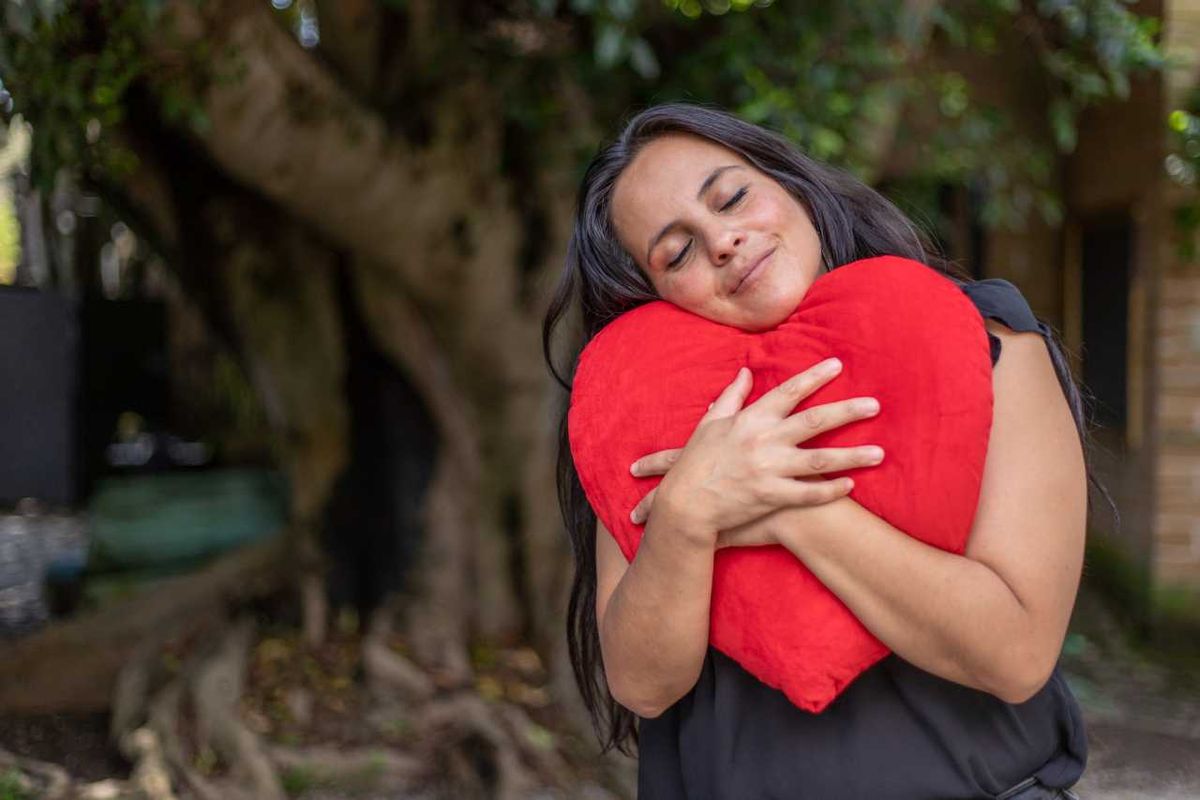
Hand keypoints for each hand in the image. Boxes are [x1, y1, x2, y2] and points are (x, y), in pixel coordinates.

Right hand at [628, 359, 883, 538]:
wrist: (685, 504)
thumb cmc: (696, 462)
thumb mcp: (710, 424)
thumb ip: (731, 397)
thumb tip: (746, 373)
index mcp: (750, 420)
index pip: (788, 392)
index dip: (814, 377)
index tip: (838, 366)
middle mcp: (763, 441)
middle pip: (813, 422)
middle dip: (847, 412)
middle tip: (875, 406)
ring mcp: (769, 470)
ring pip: (819, 460)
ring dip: (852, 457)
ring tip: (880, 454)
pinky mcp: (771, 496)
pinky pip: (808, 494)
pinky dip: (830, 491)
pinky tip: (851, 487)